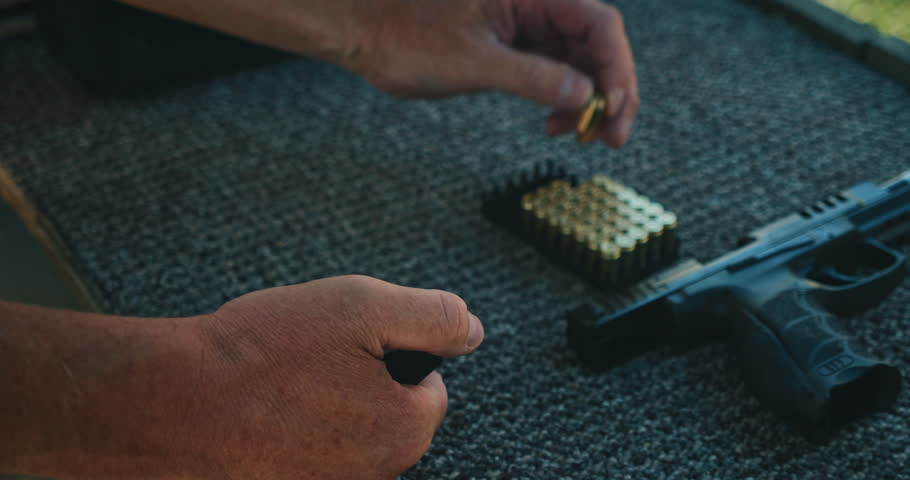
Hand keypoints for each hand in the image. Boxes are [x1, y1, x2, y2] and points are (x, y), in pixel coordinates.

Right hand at [181, 275, 483, 478]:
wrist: (167, 405)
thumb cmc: (262, 353)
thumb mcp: (362, 306)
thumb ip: (432, 314)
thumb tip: (472, 329)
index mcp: (406, 429)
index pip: (428, 386)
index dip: (391, 354)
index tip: (346, 345)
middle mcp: (377, 474)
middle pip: (388, 416)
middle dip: (359, 384)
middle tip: (308, 362)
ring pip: (347, 437)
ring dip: (324, 410)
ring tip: (278, 388)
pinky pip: (310, 458)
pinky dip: (293, 437)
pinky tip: (261, 418)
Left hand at [351, 0, 638, 147]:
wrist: (365, 33)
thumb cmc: (406, 36)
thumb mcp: (473, 62)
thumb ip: (531, 77)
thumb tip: (584, 95)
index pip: (599, 26)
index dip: (617, 70)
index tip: (614, 111)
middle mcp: (535, 5)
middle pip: (597, 45)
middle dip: (610, 91)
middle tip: (611, 137)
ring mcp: (525, 26)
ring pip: (579, 61)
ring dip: (587, 99)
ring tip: (578, 135)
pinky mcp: (512, 45)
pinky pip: (554, 69)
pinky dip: (561, 98)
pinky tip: (554, 123)